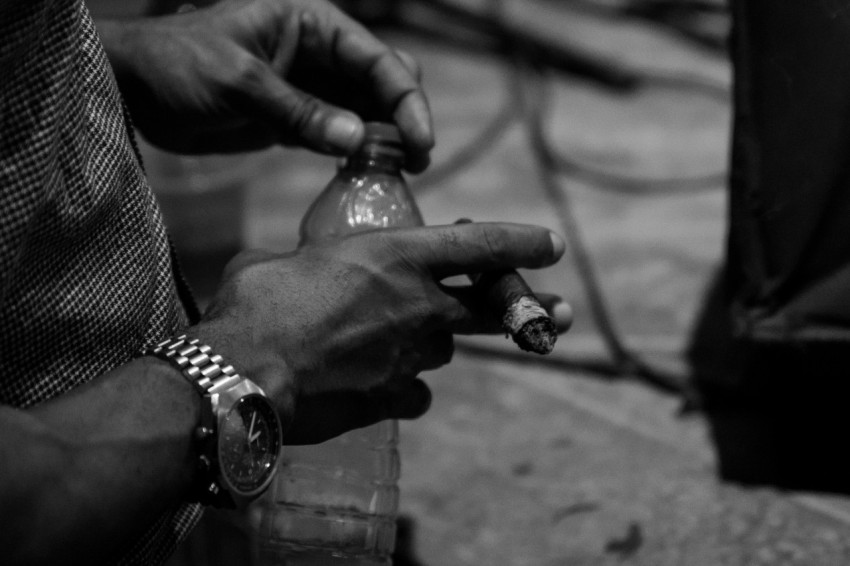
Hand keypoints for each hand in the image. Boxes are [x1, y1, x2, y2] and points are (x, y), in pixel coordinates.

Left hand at [102, 0, 432, 170]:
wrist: (135, 93)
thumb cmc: (179, 66)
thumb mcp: (240, 82)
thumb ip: (300, 111)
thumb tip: (358, 140)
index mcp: (310, 24)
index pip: (375, 57)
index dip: (406, 97)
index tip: (422, 139)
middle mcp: (318, 53)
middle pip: (381, 82)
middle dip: (404, 117)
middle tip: (416, 161)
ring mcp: (309, 87)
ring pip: (365, 110)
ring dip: (386, 139)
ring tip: (403, 173)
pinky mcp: (295, 119)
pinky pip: (338, 134)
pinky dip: (357, 152)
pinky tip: (369, 173)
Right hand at [193, 222, 569, 443]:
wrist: (243, 374)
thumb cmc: (257, 304)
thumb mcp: (286, 262)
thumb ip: (313, 264)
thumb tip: (301, 274)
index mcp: (397, 255)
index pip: (480, 245)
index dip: (521, 243)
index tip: (552, 245)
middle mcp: (419, 304)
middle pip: (492, 307)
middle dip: (531, 308)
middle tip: (563, 313)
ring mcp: (412, 355)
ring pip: (444, 348)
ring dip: (434, 342)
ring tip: (407, 342)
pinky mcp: (394, 398)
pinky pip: (418, 393)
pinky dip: (408, 388)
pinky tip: (387, 387)